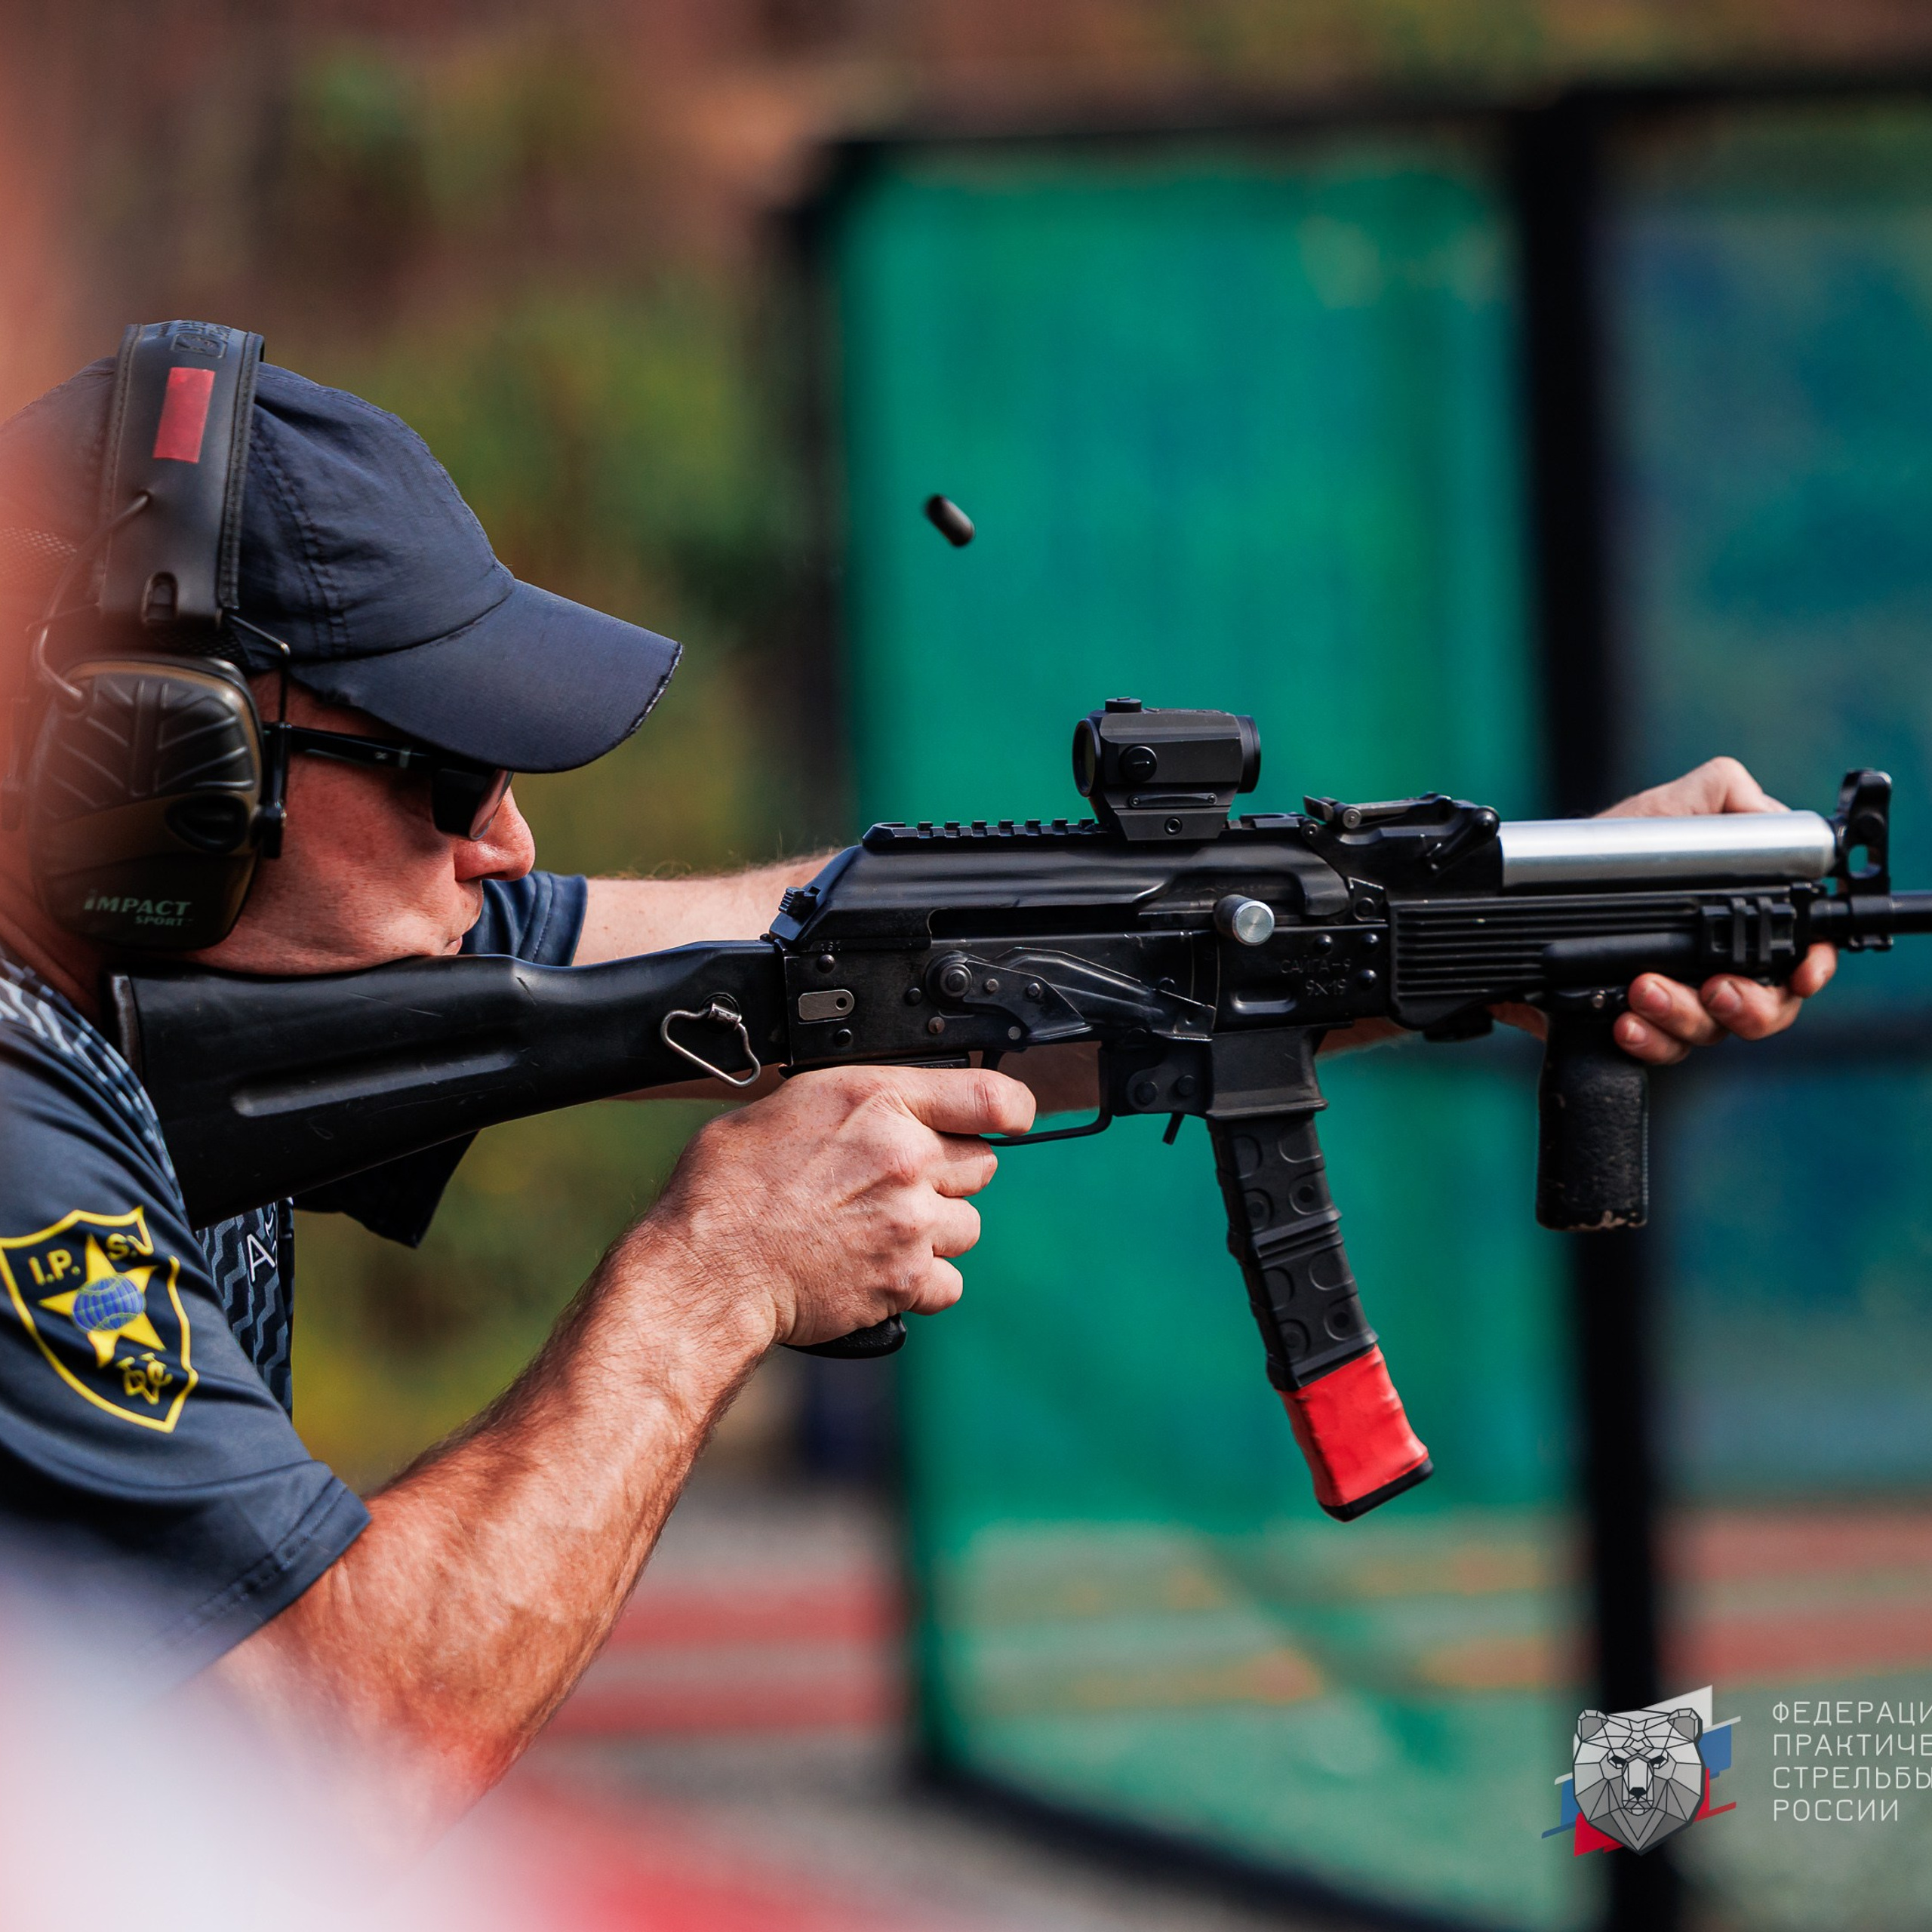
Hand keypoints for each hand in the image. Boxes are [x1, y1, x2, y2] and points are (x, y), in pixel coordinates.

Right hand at [638, 1065, 1034, 1347]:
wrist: (709, 1267)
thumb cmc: (727, 1185)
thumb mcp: (788, 1106)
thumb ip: (857, 1105)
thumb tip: (888, 1111)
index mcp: (879, 1102)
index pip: (992, 1097)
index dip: (1010, 1110)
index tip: (1010, 1119)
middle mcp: (907, 1159)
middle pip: (981, 1163)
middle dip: (948, 1172)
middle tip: (896, 1182)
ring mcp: (911, 1224)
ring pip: (968, 1225)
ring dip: (936, 1229)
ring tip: (881, 1229)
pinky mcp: (905, 1281)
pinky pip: (950, 1282)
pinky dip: (924, 1282)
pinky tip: (882, 1270)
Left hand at [1516, 756, 1835, 1064]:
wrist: (1526, 892)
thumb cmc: (1605, 852)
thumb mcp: (1664, 810)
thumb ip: (1720, 796)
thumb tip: (1768, 813)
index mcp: (1735, 926)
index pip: (1795, 959)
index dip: (1809, 970)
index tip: (1802, 974)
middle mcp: (1713, 970)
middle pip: (1764, 1010)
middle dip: (1750, 1006)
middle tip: (1716, 989)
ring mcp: (1675, 1003)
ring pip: (1707, 1033)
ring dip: (1683, 1016)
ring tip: (1645, 989)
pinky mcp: (1632, 1026)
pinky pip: (1655, 1051)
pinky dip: (1645, 1041)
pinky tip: (1623, 1022)